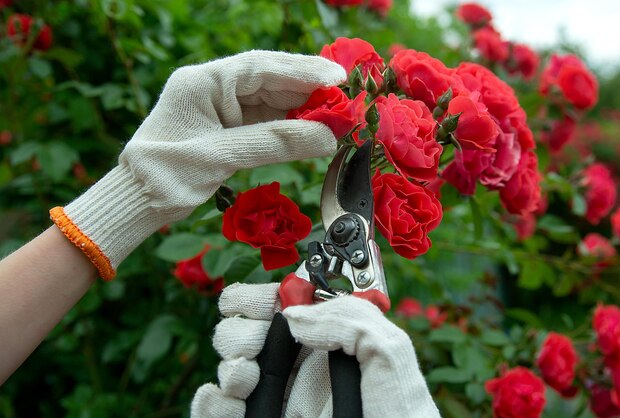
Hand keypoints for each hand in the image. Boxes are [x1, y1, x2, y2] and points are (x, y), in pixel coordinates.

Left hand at [49, 51, 345, 279]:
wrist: (136, 200)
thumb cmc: (166, 176)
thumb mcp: (219, 157)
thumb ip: (274, 144)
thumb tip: (327, 139)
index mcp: (203, 82)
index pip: (260, 68)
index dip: (302, 71)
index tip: (339, 77)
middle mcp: (213, 87)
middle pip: (270, 80)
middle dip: (309, 88)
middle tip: (348, 95)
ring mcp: (221, 107)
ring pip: (271, 100)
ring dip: (304, 108)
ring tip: (339, 114)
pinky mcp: (227, 127)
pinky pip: (265, 121)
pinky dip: (291, 126)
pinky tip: (314, 129)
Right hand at [191, 283, 440, 417]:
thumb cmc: (400, 414)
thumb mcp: (390, 353)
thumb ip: (350, 319)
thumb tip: (296, 316)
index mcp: (326, 340)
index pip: (280, 306)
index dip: (259, 297)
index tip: (255, 304)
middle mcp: (298, 367)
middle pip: (245, 331)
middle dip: (239, 333)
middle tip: (253, 349)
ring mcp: (278, 399)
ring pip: (228, 368)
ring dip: (228, 366)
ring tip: (245, 381)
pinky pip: (217, 409)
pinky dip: (211, 402)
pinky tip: (228, 402)